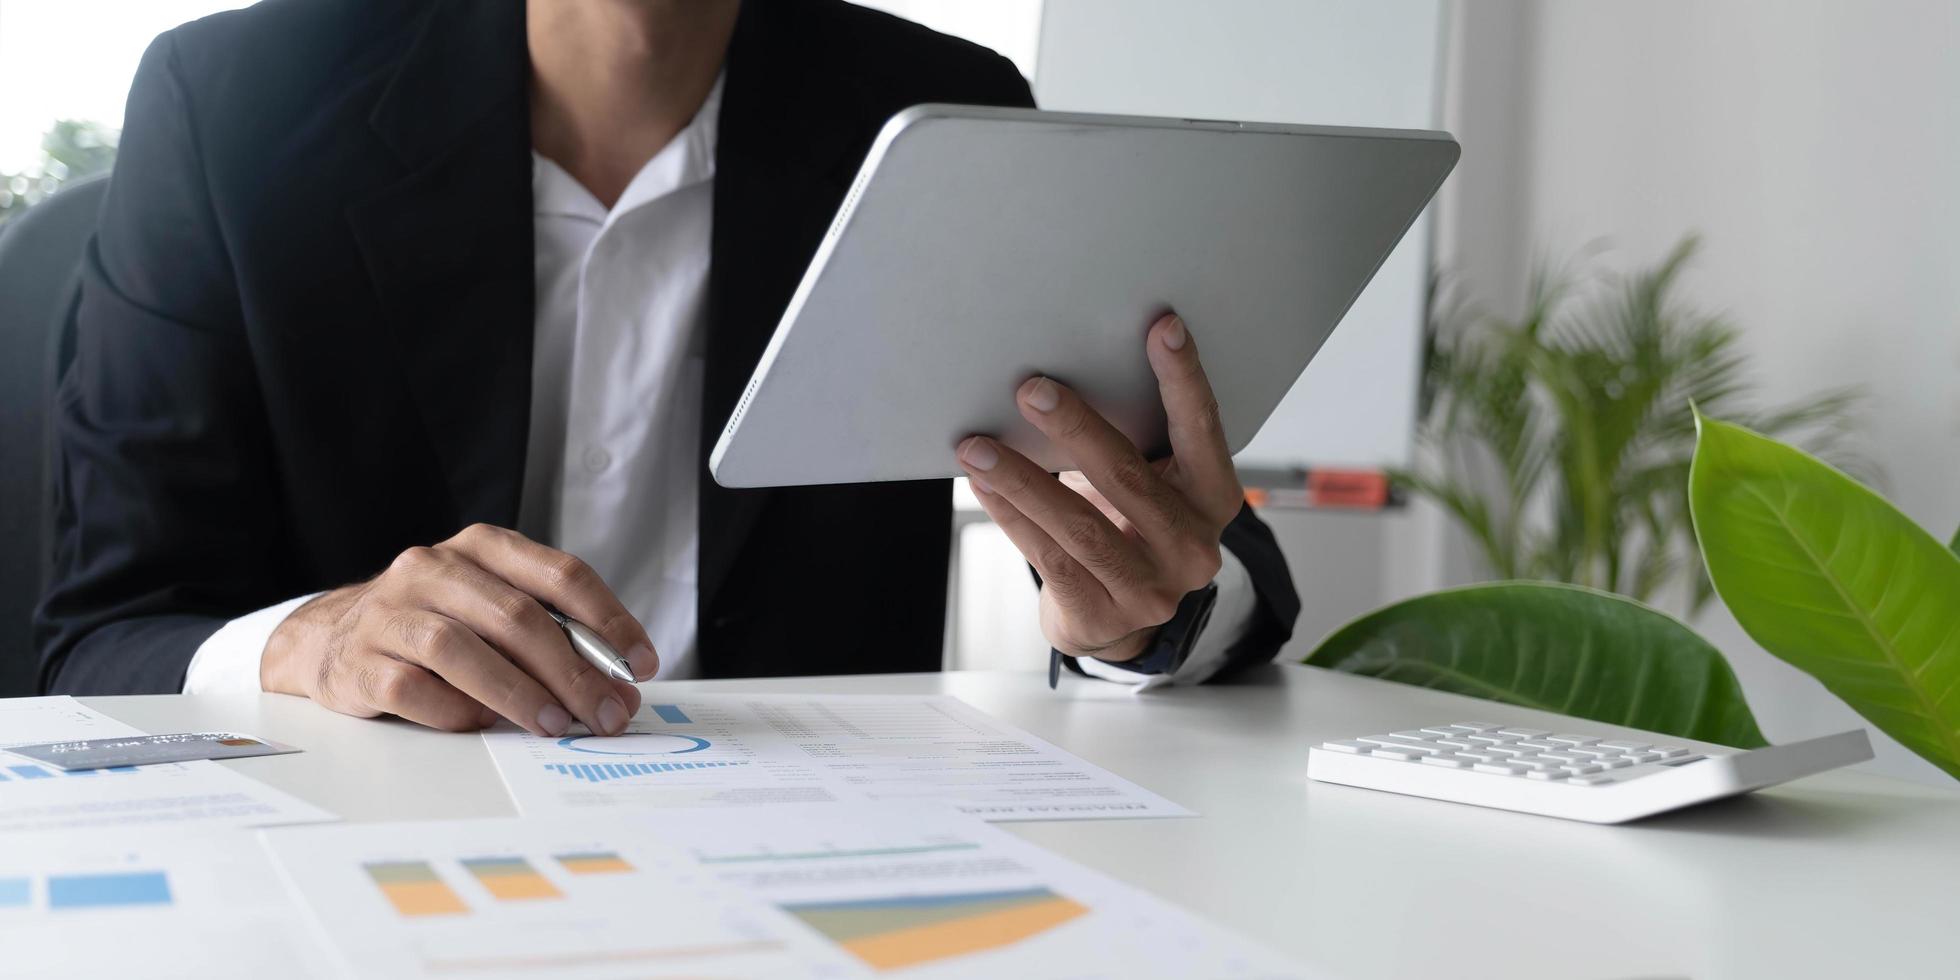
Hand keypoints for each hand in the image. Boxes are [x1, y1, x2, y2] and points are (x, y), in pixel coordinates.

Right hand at [260, 524, 657, 735]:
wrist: (331, 639)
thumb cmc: (435, 625)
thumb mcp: (493, 609)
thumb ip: (552, 636)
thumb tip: (618, 689)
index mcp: (482, 548)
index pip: (561, 575)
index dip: (610, 621)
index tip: (641, 664)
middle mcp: (433, 569)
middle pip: (517, 617)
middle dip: (574, 672)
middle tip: (607, 713)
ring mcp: (391, 612)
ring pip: (464, 650)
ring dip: (519, 693)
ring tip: (555, 725)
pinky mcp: (359, 660)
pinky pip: (413, 689)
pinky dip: (455, 711)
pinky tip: (482, 725)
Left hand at [955, 313, 1241, 662]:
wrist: (1115, 619)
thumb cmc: (1126, 526)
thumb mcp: (1146, 484)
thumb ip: (1129, 441)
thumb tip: (1059, 378)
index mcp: (1214, 499)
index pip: (1203, 429)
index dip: (1183, 378)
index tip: (1163, 326)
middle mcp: (1193, 547)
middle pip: (1130, 478)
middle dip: (1076, 429)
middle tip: (1032, 389)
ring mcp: (1151, 589)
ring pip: (1079, 525)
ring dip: (1021, 479)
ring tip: (976, 446)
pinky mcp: (1103, 615)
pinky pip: (1049, 557)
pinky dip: (1010, 515)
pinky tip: (983, 485)